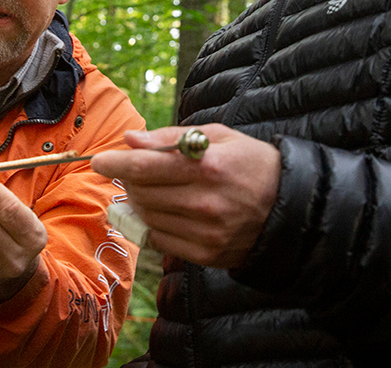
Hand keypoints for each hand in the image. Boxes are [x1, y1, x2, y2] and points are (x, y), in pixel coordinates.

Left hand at [89, 124, 278, 268]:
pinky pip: (160, 239)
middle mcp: (205, 203)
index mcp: (208, 167)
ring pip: (147, 217)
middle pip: (142, 193)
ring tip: (148, 188)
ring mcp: (206, 233)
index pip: (146, 166)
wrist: (291, 208)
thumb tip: (131, 140)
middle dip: (127, 180)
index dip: (116, 163)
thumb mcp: (219, 136)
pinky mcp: (206, 255)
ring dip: (138, 201)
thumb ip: (171, 138)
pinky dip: (152, 223)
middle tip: (130, 170)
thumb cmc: (251, 163)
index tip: (99, 160)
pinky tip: (162, 210)